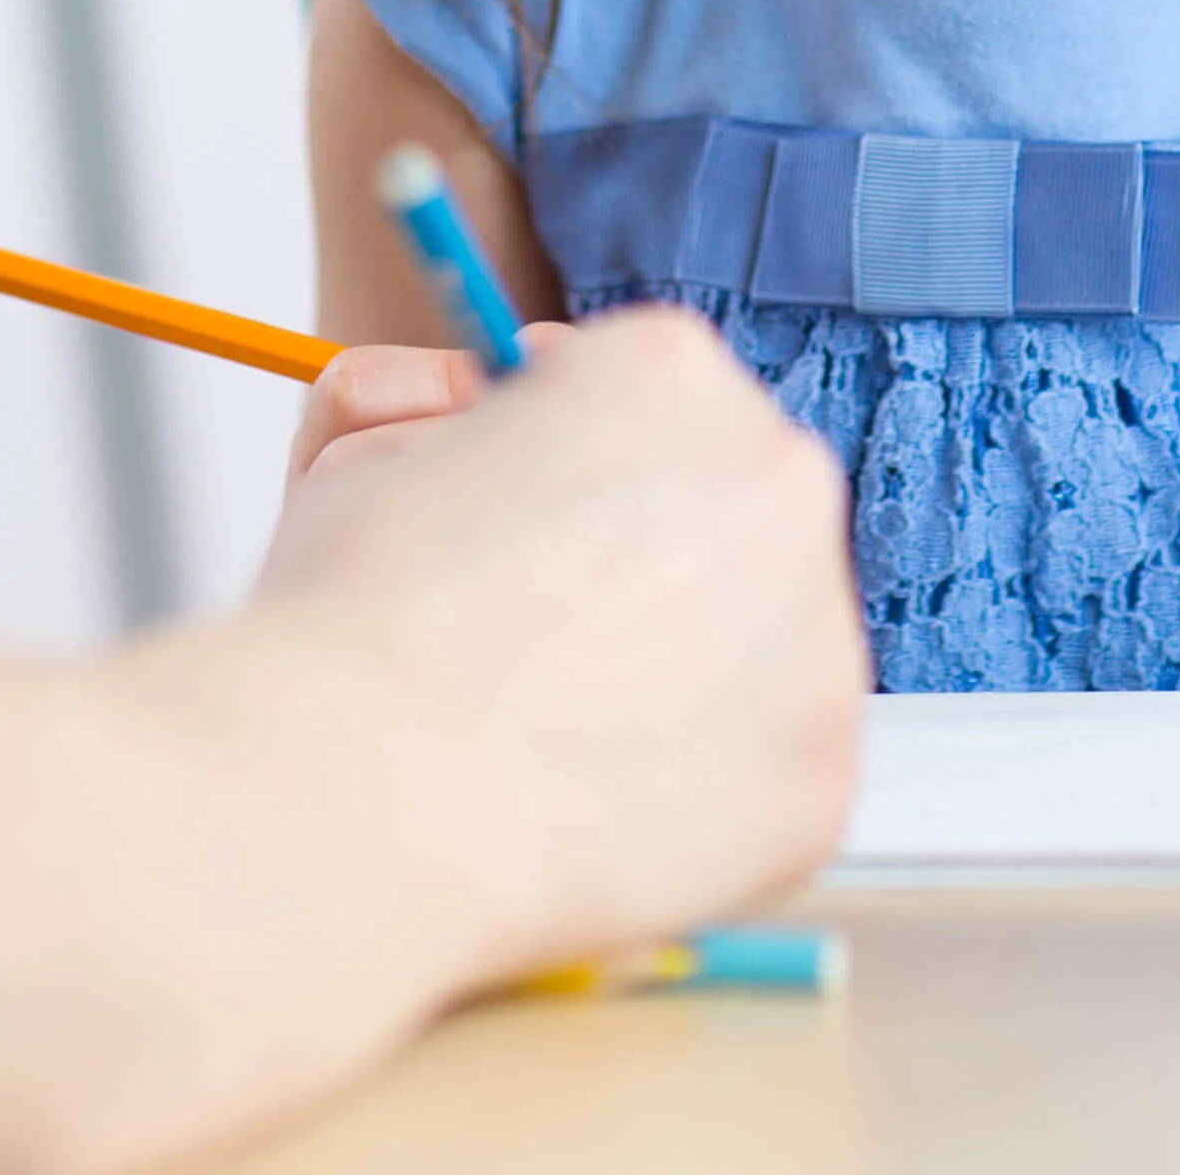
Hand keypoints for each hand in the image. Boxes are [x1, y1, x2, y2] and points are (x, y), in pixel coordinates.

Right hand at [252, 308, 863, 968]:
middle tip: (552, 640)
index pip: (656, 398)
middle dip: (656, 566)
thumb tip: (480, 410)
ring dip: (687, 678)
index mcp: (673, 369)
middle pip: (732, 512)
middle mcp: (779, 479)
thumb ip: (441, 413)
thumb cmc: (355, 622)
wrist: (370, 800)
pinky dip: (698, 794)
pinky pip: (766, 773)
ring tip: (558, 733)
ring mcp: (820, 633)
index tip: (536, 526)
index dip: (581, 467)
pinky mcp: (823, 777)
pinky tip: (600, 810)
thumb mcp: (361, 447)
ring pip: (763, 645)